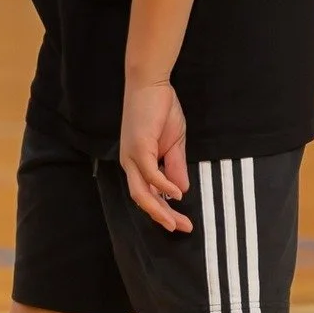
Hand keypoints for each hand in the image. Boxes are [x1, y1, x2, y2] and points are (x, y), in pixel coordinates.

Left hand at [120, 79, 192, 232]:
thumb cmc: (160, 110)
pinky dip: (163, 185)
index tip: (182, 224)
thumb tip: (181, 191)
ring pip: (141, 192)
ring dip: (159, 209)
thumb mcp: (174, 143)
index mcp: (138, 164)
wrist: (151, 84)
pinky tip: (177, 194)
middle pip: (143, 200)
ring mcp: (132, 156)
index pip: (149, 195)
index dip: (165, 211)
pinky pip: (150, 173)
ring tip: (176, 221)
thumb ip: (176, 166)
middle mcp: (131, 164)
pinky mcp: (138, 146)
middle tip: (182, 229)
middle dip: (163, 217)